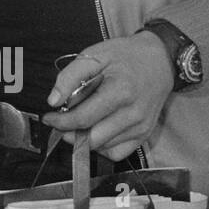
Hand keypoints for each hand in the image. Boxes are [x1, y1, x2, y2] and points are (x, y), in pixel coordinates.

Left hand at [42, 32, 174, 161]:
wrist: (160, 60)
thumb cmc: (125, 55)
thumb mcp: (94, 55)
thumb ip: (70, 76)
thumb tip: (53, 101)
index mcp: (120, 92)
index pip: (83, 118)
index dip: (60, 122)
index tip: (48, 118)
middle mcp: (133, 114)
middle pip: (92, 138)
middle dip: (70, 133)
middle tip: (60, 121)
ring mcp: (141, 127)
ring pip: (103, 148)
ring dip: (84, 140)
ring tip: (78, 122)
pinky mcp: (144, 135)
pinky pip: (118, 153)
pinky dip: (102, 147)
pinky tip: (96, 130)